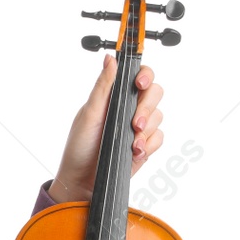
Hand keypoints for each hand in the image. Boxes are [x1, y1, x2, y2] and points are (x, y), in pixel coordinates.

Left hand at [49, 53, 164, 202]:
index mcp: (114, 95)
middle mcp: (128, 107)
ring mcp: (138, 126)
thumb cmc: (80, 147)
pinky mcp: (145, 144)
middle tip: (135, 123)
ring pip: (158, 116)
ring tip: (131, 143)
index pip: (138, 75)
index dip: (144, 75)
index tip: (139, 84)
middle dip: (147, 107)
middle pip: (154, 92)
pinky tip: (134, 152)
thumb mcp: (89, 114)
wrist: (83, 181)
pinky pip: (159, 138)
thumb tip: (110, 59)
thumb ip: (103, 87)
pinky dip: (148, 145)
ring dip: (146, 130)